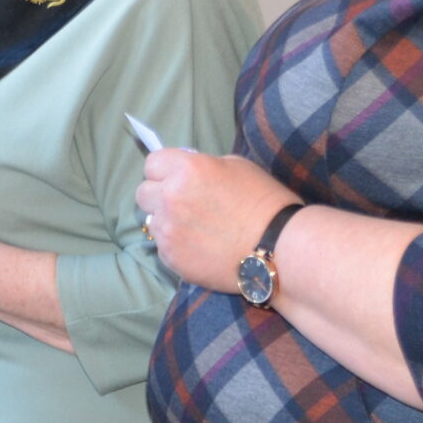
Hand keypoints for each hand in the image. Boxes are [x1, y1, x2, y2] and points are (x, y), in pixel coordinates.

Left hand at [134, 150, 297, 288]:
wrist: (280, 247)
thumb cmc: (264, 202)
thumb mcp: (236, 167)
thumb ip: (202, 167)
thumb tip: (184, 173)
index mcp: (186, 169)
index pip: (151, 164)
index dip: (163, 171)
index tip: (174, 178)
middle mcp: (170, 197)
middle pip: (143, 193)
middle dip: (159, 196)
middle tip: (183, 205)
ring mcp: (168, 230)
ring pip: (152, 222)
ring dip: (168, 223)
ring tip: (196, 229)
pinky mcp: (171, 258)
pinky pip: (163, 247)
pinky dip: (176, 246)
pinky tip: (200, 248)